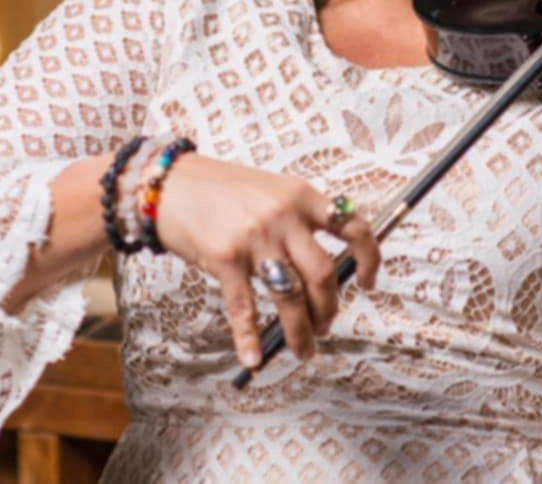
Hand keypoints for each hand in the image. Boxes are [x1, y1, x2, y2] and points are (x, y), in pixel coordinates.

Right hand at [155, 154, 380, 367]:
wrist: (171, 183)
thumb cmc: (224, 190)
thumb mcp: (272, 192)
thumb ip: (300, 222)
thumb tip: (327, 273)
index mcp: (301, 195)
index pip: (353, 227)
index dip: (369, 259)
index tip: (369, 282)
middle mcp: (283, 216)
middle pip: (323, 274)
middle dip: (329, 309)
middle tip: (325, 326)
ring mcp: (254, 237)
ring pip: (290, 297)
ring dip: (301, 332)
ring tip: (303, 350)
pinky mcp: (224, 258)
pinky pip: (244, 308)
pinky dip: (250, 339)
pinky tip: (254, 358)